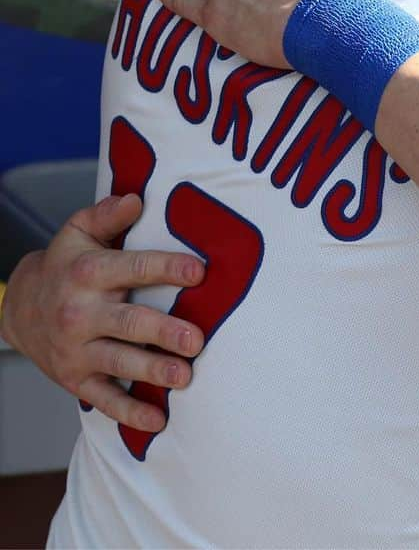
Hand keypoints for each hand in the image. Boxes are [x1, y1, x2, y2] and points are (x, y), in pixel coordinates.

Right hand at [0, 195, 205, 431]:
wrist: (19, 308)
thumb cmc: (68, 264)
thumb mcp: (78, 231)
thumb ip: (107, 214)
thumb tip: (136, 198)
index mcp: (88, 273)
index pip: (132, 268)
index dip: (166, 268)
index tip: (199, 272)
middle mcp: (80, 313)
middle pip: (128, 323)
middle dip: (163, 332)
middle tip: (197, 340)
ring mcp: (77, 350)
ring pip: (119, 362)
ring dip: (153, 371)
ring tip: (185, 376)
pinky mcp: (75, 379)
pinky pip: (103, 399)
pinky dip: (129, 412)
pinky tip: (158, 420)